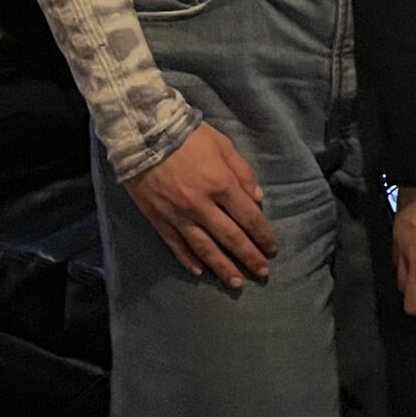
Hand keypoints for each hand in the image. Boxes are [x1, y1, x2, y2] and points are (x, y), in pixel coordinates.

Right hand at [124, 122, 274, 289]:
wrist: (143, 135)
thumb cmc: (188, 136)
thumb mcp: (223, 145)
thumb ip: (243, 173)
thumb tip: (258, 199)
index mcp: (221, 185)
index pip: (249, 218)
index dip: (263, 235)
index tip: (272, 249)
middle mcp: (202, 206)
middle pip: (230, 238)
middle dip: (249, 257)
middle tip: (262, 273)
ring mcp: (179, 216)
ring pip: (204, 248)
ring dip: (222, 267)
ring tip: (236, 282)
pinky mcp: (159, 220)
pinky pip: (176, 245)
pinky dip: (188, 260)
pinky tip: (200, 272)